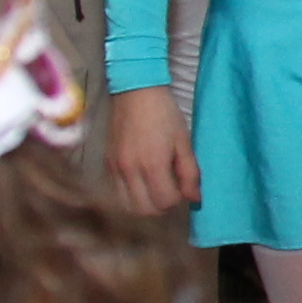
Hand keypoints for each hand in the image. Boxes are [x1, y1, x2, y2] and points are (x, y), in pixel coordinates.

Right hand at [107, 84, 199, 214]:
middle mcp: (130, 170)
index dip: (177, 199)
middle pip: (144, 210)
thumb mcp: (184, 142)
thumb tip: (194, 199)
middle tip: (170, 191)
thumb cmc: (164, 114)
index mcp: (152, 164)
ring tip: (156, 189)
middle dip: (161, 206)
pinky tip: (142, 182)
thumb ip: (190, 173)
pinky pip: (118, 192)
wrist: (135, 92)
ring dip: (144, 204)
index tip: (182, 187)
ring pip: (127, 205)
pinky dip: (131, 195)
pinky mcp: (107, 164)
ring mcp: (115, 168)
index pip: (164, 202)